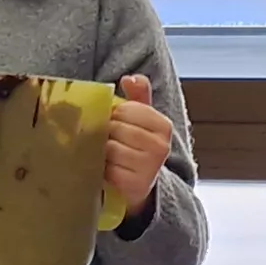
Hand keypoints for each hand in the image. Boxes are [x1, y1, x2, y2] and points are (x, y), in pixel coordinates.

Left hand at [102, 75, 172, 219]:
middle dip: (105, 133)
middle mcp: (161, 146)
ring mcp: (149, 167)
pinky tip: (106, 169)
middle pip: (116, 127)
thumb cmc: (137, 148)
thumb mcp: (142, 120)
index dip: (113, 115)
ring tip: (106, 154)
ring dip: (102, 151)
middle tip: (105, 140)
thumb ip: (138, 97)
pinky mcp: (135, 184)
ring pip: (110, 147)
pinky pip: (107, 168)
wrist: (140, 185)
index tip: (113, 123)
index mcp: (164, 125)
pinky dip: (102, 168)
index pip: (126, 109)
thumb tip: (130, 78)